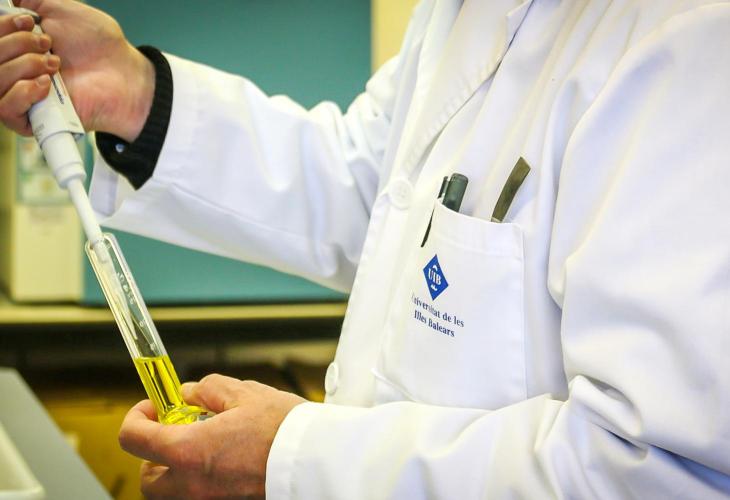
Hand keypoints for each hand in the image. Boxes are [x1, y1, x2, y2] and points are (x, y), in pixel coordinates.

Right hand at [0, 0, 153, 140]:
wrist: (122, 72)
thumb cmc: (97, 44)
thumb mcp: (59, 7)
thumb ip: (30, 1)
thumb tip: (12, 0)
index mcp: (14, 46)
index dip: (3, 28)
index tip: (29, 22)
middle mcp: (13, 71)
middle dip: (16, 44)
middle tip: (49, 46)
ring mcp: (21, 96)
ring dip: (23, 66)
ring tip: (54, 64)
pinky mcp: (33, 120)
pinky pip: (5, 110)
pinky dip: (23, 92)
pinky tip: (47, 84)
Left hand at [119, 374, 305, 498]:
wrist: (316, 460)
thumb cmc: (284, 430)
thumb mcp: (244, 394)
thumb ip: (208, 390)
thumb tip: (190, 394)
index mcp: (188, 451)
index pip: (134, 438)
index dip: (136, 417)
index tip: (151, 407)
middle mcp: (192, 484)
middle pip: (148, 479)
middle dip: (152, 454)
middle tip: (173, 431)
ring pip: (172, 492)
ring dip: (176, 469)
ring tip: (203, 445)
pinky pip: (200, 494)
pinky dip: (201, 478)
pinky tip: (225, 458)